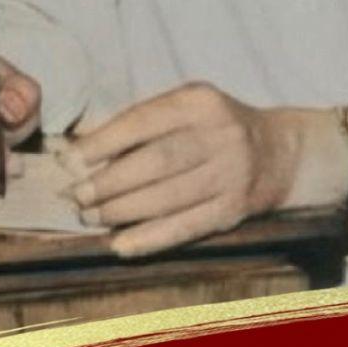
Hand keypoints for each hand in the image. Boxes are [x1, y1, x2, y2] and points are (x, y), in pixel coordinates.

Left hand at [69, 83, 304, 257]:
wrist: (277, 153)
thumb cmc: (212, 128)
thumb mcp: (183, 108)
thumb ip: (137, 123)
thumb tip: (76, 148)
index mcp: (200, 102)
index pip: (142, 121)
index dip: (101, 143)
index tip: (69, 161)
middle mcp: (220, 135)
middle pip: (154, 162)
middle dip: (107, 182)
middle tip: (75, 196)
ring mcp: (231, 174)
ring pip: (167, 198)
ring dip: (121, 211)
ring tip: (89, 217)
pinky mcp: (234, 210)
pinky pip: (185, 228)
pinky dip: (149, 238)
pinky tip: (120, 244)